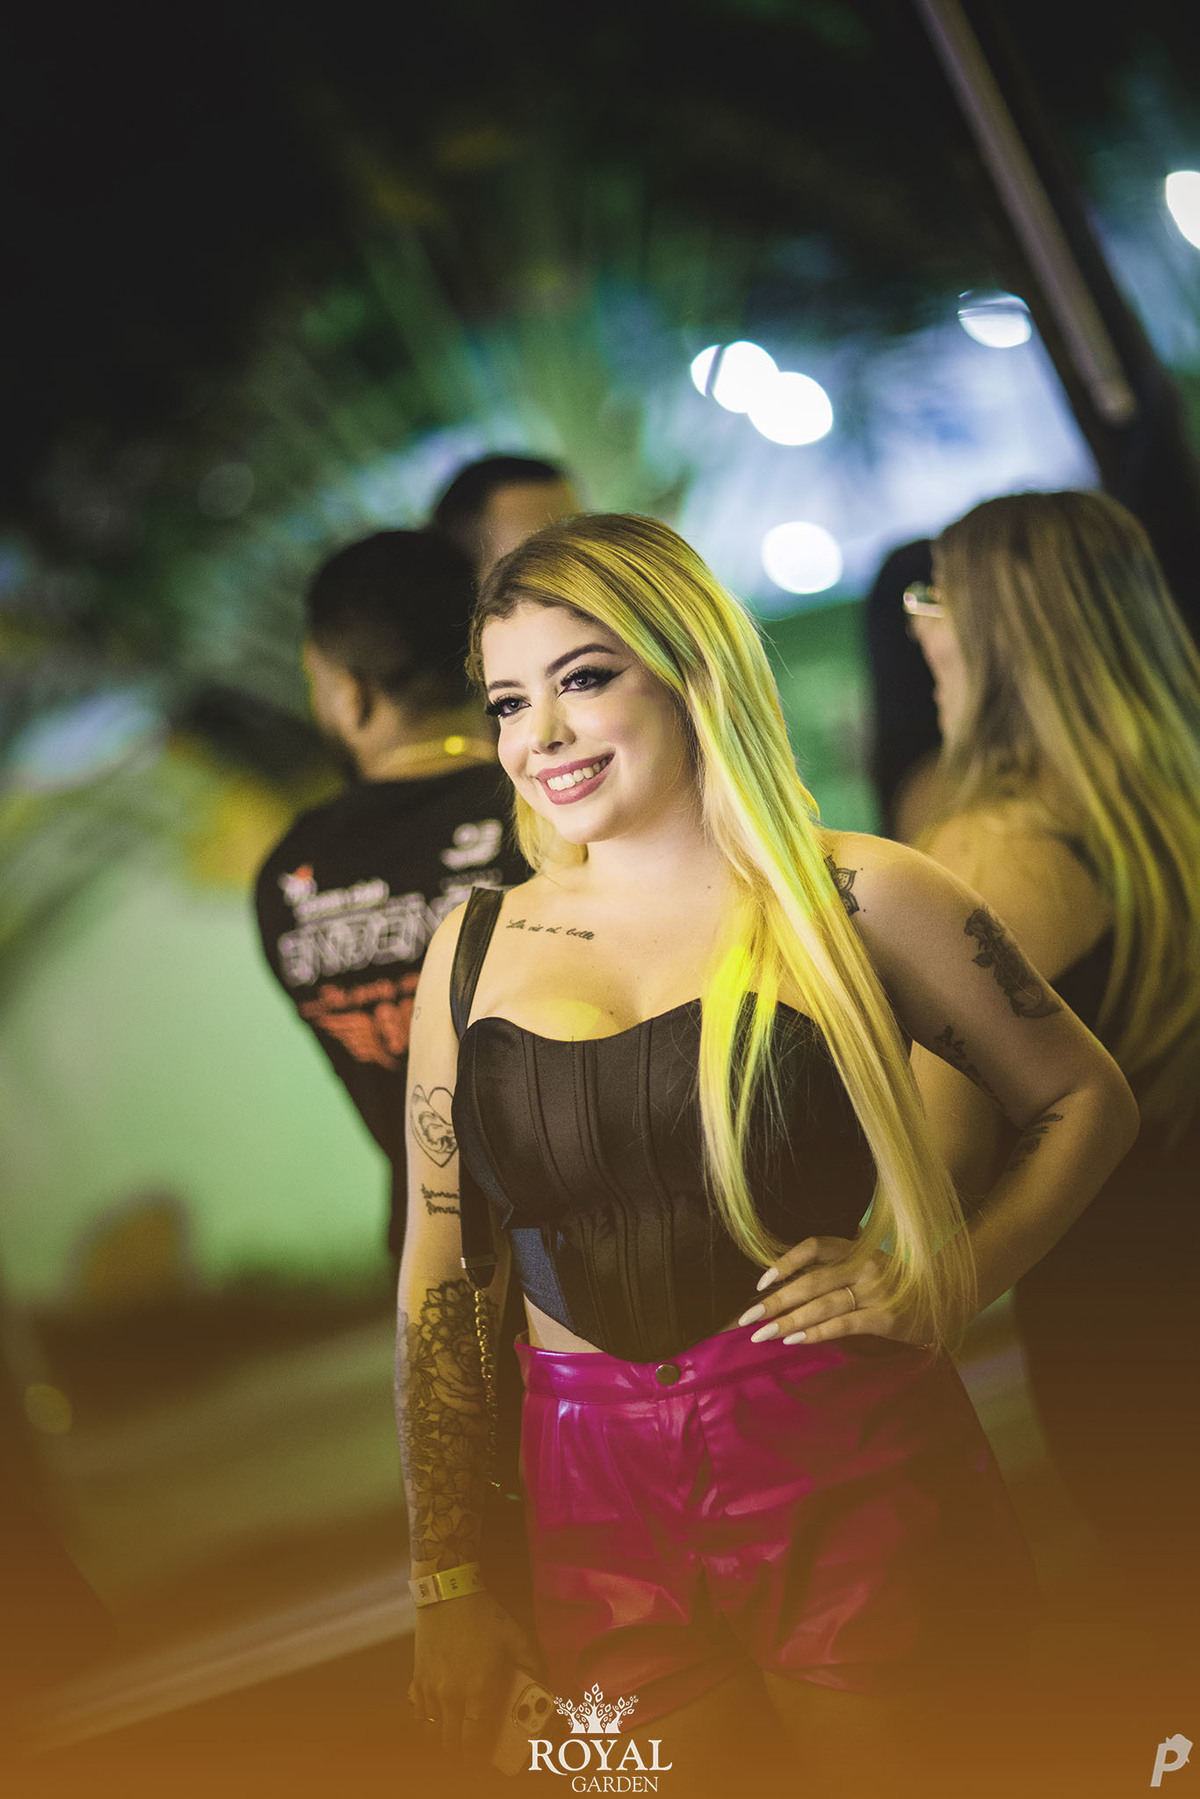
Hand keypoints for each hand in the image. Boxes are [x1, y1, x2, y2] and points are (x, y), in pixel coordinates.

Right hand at [409, 1589, 541, 1760]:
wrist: (448, 1594)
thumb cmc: (484, 1616)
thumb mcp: (518, 1638)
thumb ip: (535, 1666)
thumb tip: (545, 1688)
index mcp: (479, 1690)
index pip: (473, 1742)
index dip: (478, 1758)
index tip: (484, 1761)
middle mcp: (452, 1696)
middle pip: (450, 1743)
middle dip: (461, 1753)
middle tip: (472, 1750)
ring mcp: (431, 1690)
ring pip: (432, 1733)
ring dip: (444, 1739)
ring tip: (456, 1736)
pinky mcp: (417, 1680)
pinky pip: (418, 1715)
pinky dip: (426, 1724)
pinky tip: (437, 1719)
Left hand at [737, 1235, 932, 1347]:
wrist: (944, 1299)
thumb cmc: (896, 1284)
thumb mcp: (867, 1267)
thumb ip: (834, 1271)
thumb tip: (786, 1287)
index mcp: (856, 1248)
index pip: (814, 1246)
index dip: (786, 1262)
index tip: (761, 1282)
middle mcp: (864, 1265)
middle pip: (811, 1281)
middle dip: (775, 1301)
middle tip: (749, 1318)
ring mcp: (875, 1291)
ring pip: (822, 1305)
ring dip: (788, 1321)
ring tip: (763, 1334)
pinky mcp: (884, 1318)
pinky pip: (843, 1325)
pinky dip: (816, 1333)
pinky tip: (794, 1341)